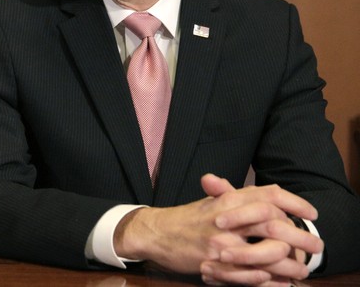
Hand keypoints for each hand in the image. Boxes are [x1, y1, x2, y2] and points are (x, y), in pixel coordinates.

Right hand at [113, 174, 321, 284]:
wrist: (156, 233)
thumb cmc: (187, 218)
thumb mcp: (213, 202)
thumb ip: (240, 197)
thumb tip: (272, 194)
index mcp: (228, 199)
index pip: (269, 195)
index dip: (294, 203)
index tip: (311, 213)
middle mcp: (227, 219)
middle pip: (274, 225)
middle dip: (300, 237)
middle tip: (316, 246)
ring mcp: (220, 243)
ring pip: (266, 254)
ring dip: (288, 265)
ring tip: (301, 271)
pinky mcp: (214, 264)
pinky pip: (248, 275)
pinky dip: (268, 281)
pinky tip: (279, 282)